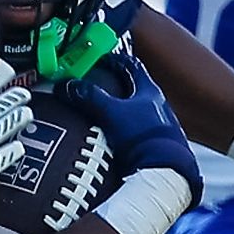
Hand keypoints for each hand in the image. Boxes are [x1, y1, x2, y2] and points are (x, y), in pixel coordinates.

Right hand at [74, 50, 202, 202]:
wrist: (165, 174)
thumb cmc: (144, 139)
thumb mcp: (111, 113)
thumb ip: (90, 97)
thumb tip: (68, 85)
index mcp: (150, 92)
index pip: (131, 65)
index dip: (113, 60)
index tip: (98, 60)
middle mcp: (160, 107)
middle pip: (134, 89)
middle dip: (115, 87)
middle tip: (95, 87)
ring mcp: (161, 127)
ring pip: (137, 111)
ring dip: (120, 111)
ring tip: (99, 115)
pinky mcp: (158, 146)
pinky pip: (138, 132)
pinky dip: (124, 131)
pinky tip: (113, 139)